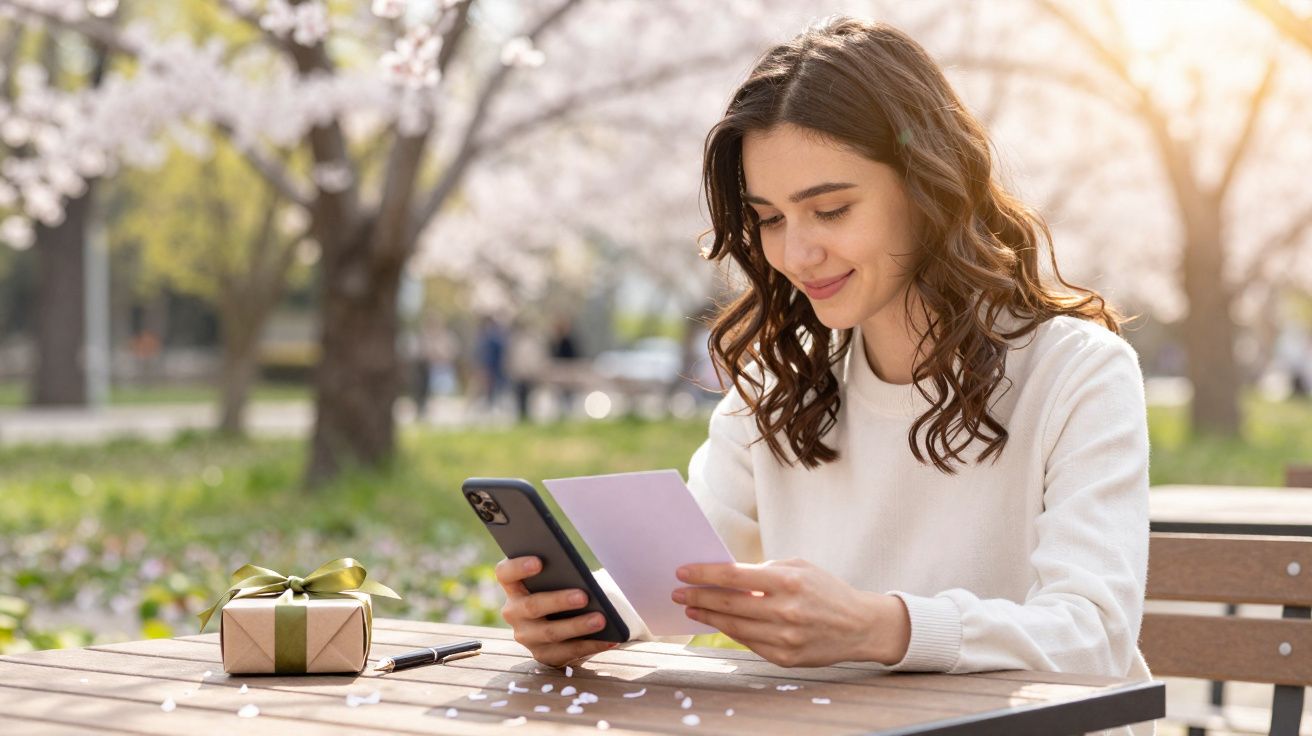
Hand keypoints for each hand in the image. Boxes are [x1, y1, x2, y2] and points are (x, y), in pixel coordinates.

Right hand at [494, 556, 617, 667]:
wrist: (564, 625)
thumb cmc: (563, 589)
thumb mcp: (558, 579)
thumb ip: (561, 574)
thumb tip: (582, 576)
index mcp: (513, 586)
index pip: (505, 573)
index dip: (518, 566)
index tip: (539, 561)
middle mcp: (514, 612)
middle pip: (532, 606)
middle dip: (559, 601)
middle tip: (583, 596)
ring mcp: (526, 636)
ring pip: (550, 633)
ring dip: (577, 626)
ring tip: (601, 620)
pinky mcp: (543, 655)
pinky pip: (567, 652)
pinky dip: (591, 645)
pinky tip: (610, 638)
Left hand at [672, 558, 909, 667]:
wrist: (859, 625)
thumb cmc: (825, 590)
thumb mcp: (799, 567)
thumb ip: (764, 571)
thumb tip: (724, 575)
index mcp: (788, 581)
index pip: (734, 576)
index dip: (704, 574)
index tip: (683, 572)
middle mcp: (785, 610)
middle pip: (728, 603)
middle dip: (698, 597)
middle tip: (677, 593)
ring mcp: (785, 637)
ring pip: (734, 626)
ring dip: (708, 617)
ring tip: (691, 610)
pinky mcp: (785, 657)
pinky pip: (748, 643)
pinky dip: (730, 632)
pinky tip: (717, 624)